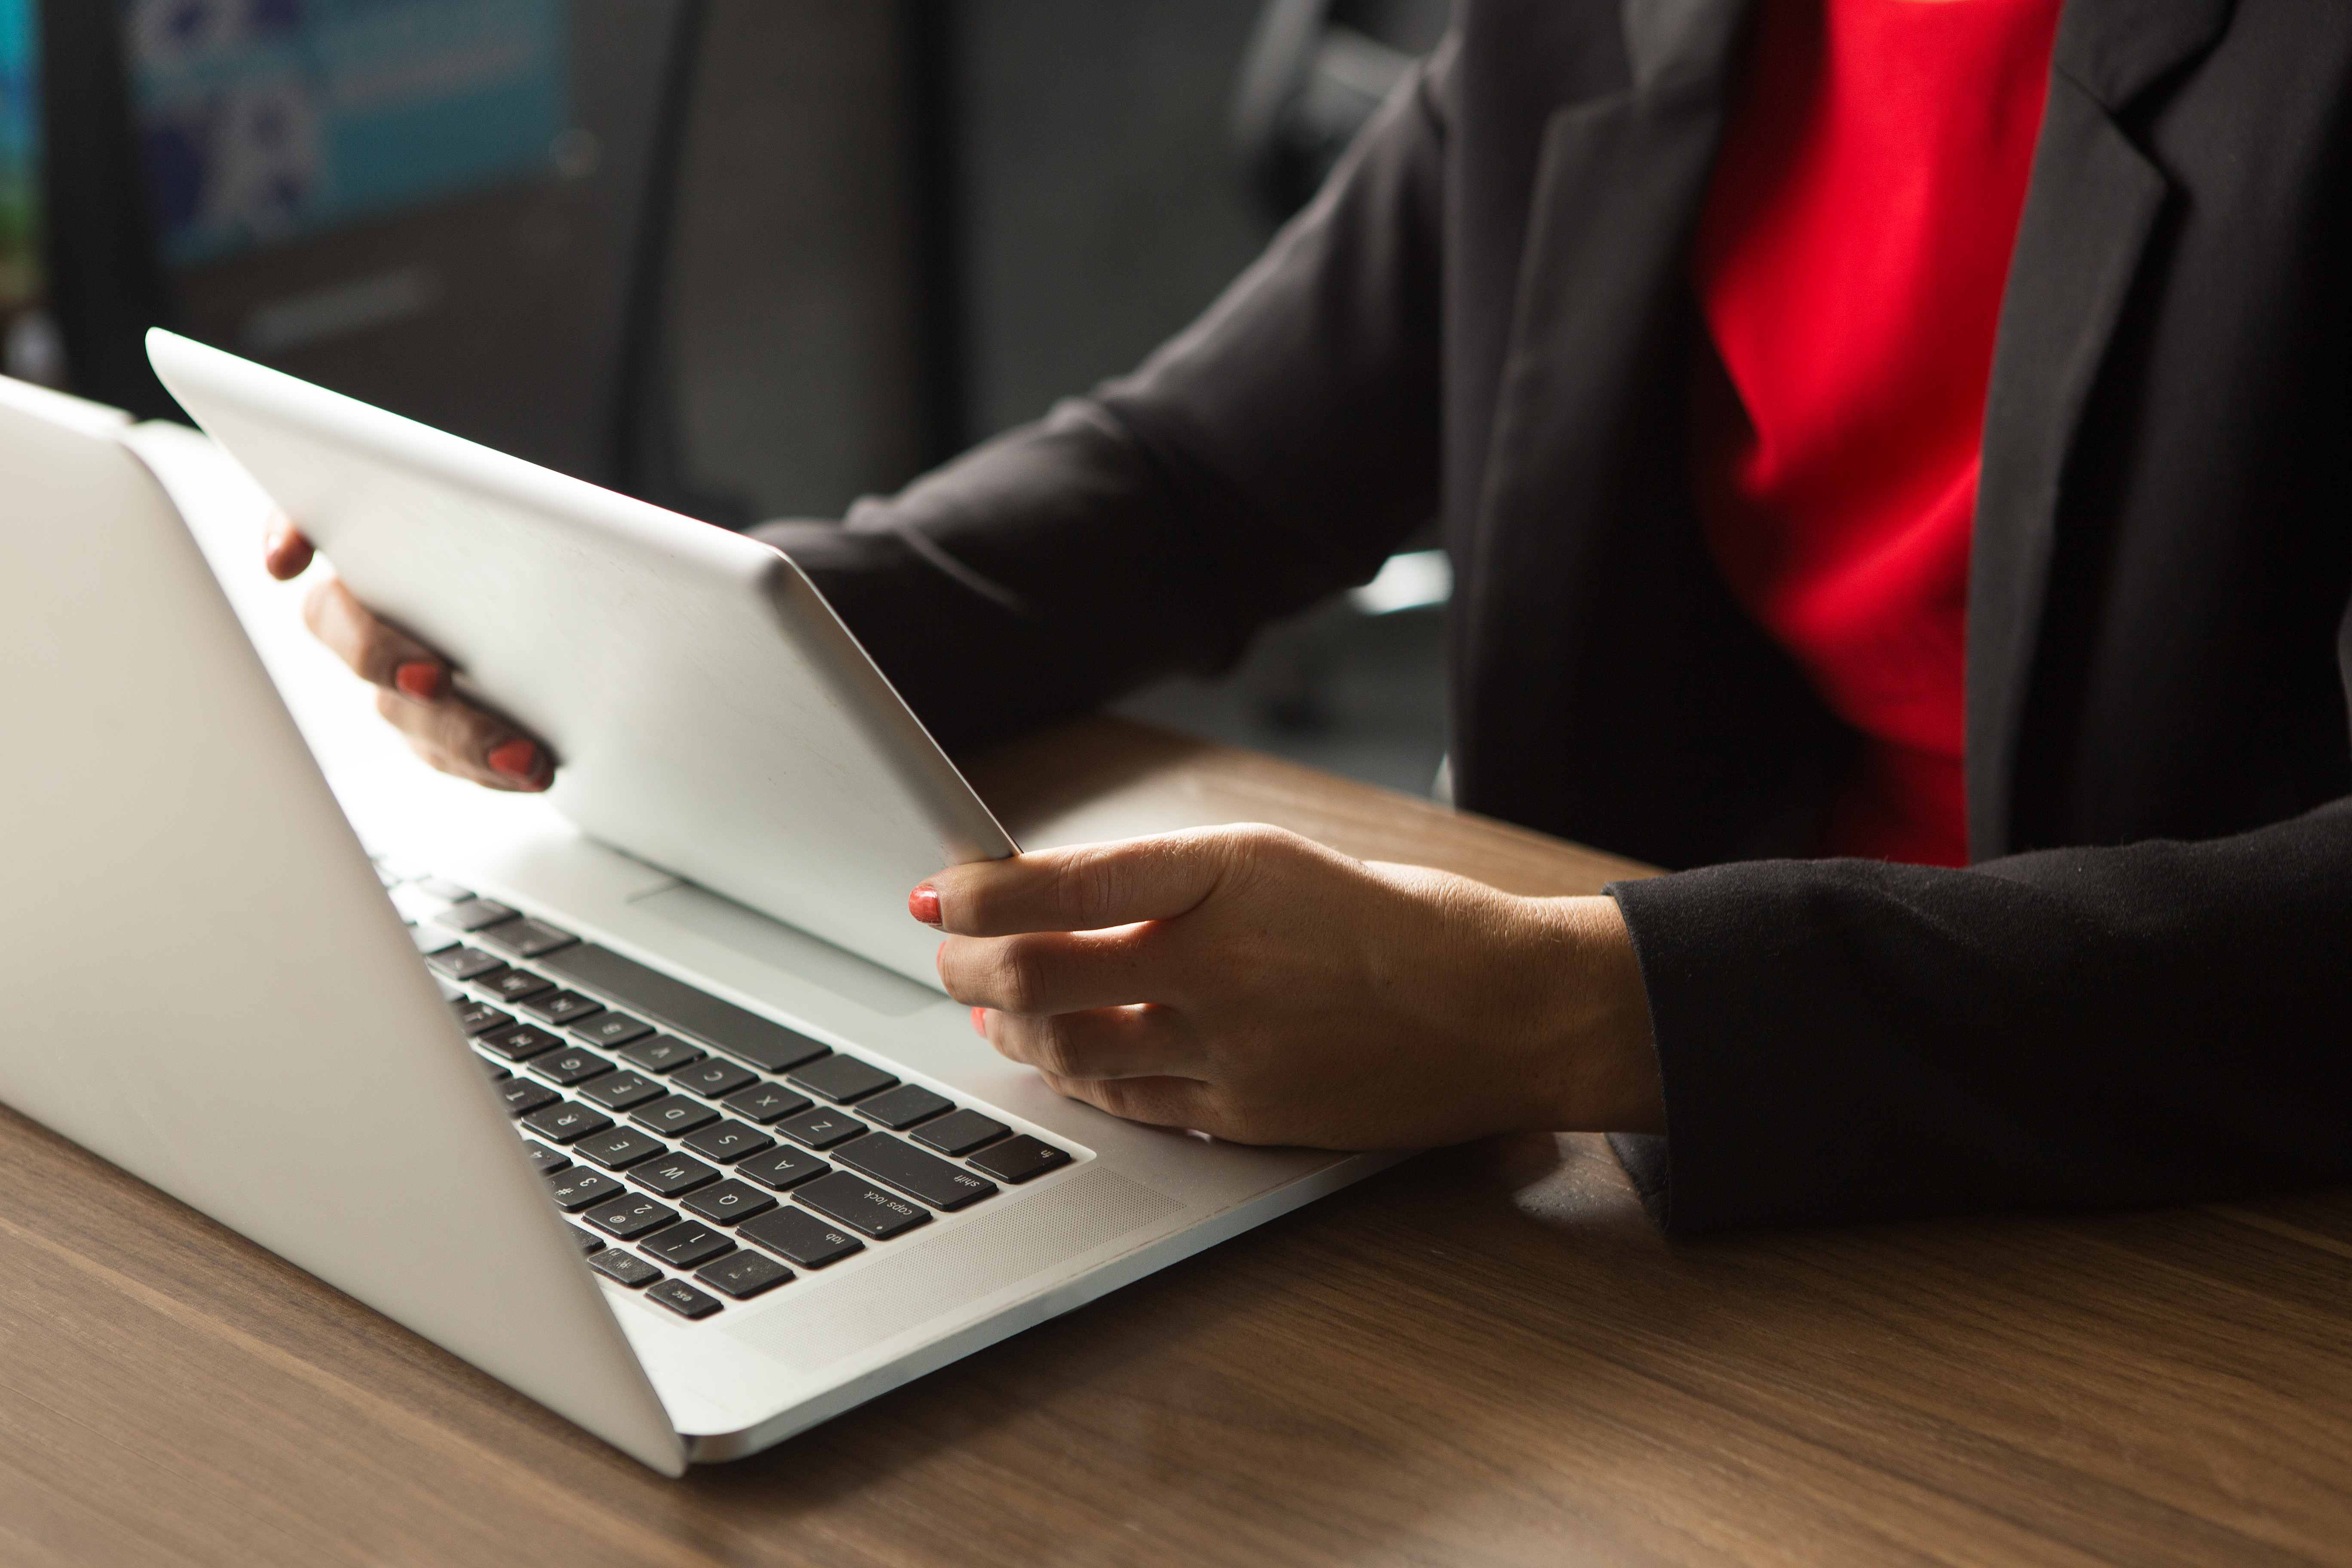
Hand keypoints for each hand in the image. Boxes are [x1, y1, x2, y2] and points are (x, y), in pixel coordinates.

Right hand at [264, 517, 553, 791]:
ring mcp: (399, 671)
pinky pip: (445, 753)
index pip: (310, 518)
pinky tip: (526, 770)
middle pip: (351, 636)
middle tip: (432, 674)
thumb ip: (461, 489)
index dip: (291, 532)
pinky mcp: (439, 723)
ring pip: (404, 710)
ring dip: (461, 734)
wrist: (578, 599)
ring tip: (523, 753)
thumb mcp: (509, 505)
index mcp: (376, 538)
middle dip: (383, 656)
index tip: (290, 554)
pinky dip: (484, 766)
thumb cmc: (531, 539)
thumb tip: (377, 515)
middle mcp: (370, 608)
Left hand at [916, 825, 1662, 1148]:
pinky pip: (1124, 1099)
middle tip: (946, 947)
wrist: (1508, 1009)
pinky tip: (1052, 1051)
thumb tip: (1053, 896)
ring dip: (1006, 1020)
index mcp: (1231, 872)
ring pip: (1066, 1043)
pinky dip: (1070, 1072)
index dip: (974, 890)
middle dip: (968, 959)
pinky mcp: (1247, 1114)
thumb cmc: (1399, 921)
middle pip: (1039, 969)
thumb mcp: (1279, 864)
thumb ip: (1168, 883)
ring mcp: (1232, 1046)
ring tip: (988, 999)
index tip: (936, 889)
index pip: (1058, 881)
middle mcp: (1222, 959)